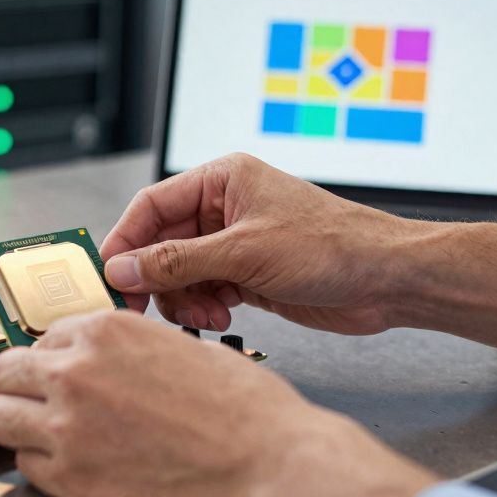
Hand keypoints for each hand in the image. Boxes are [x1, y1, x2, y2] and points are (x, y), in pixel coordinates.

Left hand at [0, 312, 435, 496]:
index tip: (58, 373)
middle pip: (6, 372)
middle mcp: (76, 372)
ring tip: (45, 436)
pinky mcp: (71, 479)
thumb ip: (128, 347)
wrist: (271, 467)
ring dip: (19, 425)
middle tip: (40, 403)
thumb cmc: (246, 411)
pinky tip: (73, 466)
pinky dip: (42, 467)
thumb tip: (104, 358)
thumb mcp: (182, 344)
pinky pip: (26, 467)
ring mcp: (66, 426)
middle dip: (22, 387)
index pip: (43, 336)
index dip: (54, 358)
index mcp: (105, 331)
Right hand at [99, 153, 418, 335]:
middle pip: (161, 244)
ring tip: (207, 313)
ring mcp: (235, 242)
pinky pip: (203, 290)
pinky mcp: (247, 274)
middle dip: (155, 278)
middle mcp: (224, 208)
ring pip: (180, 273)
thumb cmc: (332, 247)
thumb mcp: (244, 253)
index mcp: (221, 180)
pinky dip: (203, 307)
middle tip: (144, 309)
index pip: (151, 206)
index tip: (109, 275)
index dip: (125, 240)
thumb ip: (177, 262)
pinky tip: (223, 315)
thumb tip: (123, 269)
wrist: (387, 280)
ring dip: (183, 298)